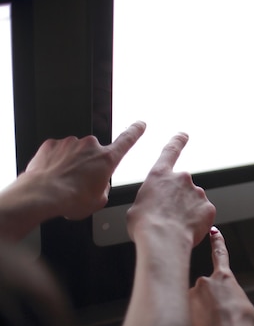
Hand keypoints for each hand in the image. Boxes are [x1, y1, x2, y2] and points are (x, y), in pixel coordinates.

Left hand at [23, 121, 145, 219]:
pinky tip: (52, 176)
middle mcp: (90, 146)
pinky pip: (58, 152)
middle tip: (80, 183)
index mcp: (106, 159)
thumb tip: (98, 182)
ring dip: (72, 164)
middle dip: (89, 165)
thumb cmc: (70, 199)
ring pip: (75, 153)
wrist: (41, 196)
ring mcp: (70, 143)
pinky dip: (56, 162)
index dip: (135, 131)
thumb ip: (104, 187)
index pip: (127, 140)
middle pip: (95, 153)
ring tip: (63, 183)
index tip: (140, 124)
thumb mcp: (99, 201)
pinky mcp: (52, 144)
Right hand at [126, 133, 213, 246]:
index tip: (184, 135)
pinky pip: (203, 213)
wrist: (163, 239)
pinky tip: (187, 229)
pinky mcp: (208, 207)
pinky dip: (197, 221)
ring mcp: (197, 192)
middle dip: (178, 200)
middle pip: (182, 187)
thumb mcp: (137, 207)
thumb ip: (150, 199)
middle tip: (168, 217)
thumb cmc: (145, 225)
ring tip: (175, 226)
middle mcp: (182, 178)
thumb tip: (153, 206)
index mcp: (160, 175)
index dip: (177, 142)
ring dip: (187, 211)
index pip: (170, 151)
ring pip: (193, 201)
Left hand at [189, 227, 253, 325]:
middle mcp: (206, 280)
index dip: (217, 241)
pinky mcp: (183, 304)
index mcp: (226, 277)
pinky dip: (194, 317)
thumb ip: (232, 295)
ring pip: (195, 300)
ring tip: (213, 323)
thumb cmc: (241, 323)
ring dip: (202, 310)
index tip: (213, 231)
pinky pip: (187, 310)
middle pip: (206, 288)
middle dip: (210, 300)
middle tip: (218, 314)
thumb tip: (226, 300)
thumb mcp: (243, 303)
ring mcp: (193, 292)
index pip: (220, 253)